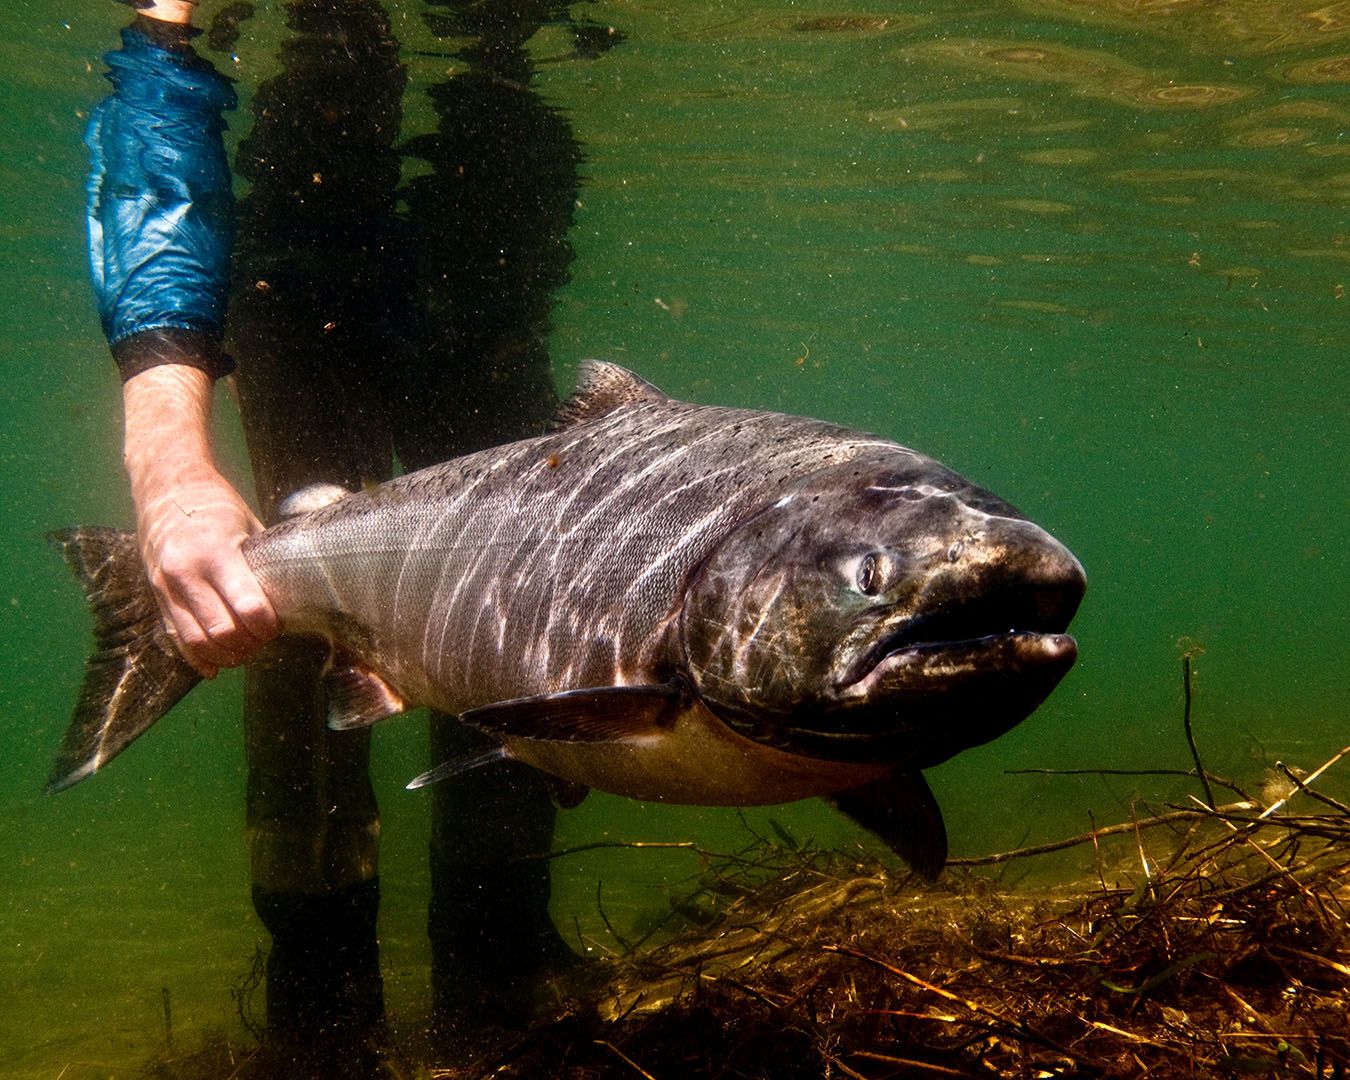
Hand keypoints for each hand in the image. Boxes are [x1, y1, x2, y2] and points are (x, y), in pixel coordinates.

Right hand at [123, 363, 278, 676]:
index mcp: (215, 551)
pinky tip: (217, 664)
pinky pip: (176, 638)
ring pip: (197, 641)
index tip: (278, 625)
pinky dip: (198, 658)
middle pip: (221, 631)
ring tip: (246, 650)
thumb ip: (266, 557)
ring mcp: (166, 587)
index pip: (247, 606)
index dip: (267, 626)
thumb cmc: (217, 505)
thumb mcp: (248, 522)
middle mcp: (186, 572)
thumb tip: (305, 584)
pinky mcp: (157, 596)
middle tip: (264, 639)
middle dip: (248, 643)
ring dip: (226, 655)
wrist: (165, 488)